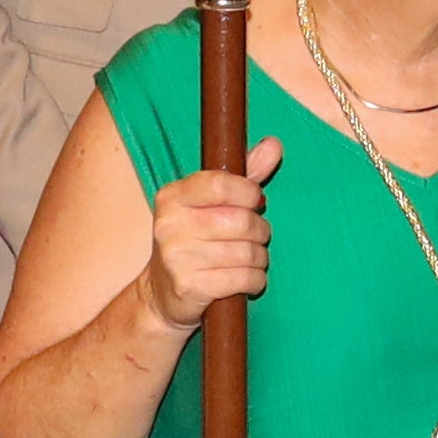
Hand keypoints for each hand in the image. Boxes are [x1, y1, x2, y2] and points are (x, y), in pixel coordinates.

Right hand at [140, 143, 278, 320]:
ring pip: (246, 251)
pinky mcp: (189, 286)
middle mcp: (169, 224)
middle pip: (241, 221)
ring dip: (259, 257)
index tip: (255, 201)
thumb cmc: (195, 240)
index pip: (219, 183)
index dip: (248, 192)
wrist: (163, 292)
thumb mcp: (212, 203)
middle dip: (260, 230)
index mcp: (172, 196)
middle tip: (255, 236)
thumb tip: (274, 144)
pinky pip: (243, 278)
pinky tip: (248, 279)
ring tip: (250, 258)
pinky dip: (255, 280)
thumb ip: (244, 173)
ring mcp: (176, 257)